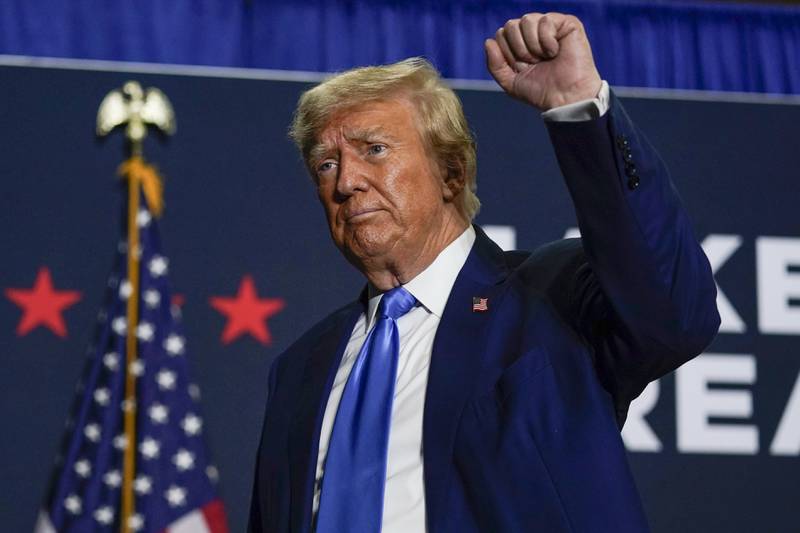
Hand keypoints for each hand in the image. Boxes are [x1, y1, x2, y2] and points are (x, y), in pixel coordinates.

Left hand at [485, 13, 601, 110]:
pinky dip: (547, 41)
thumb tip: (488, 41)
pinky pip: (544, 20)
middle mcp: (533, 32)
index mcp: (519, 43)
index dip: (508, 54)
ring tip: (545, 58)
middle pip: (510, 25)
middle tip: (535, 63)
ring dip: (532, 46)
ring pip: (526, 20)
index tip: (522, 68)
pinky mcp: (566, 23)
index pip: (501, 35)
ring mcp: (549, 26)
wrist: (565, 98)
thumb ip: (495, 64)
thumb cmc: (541, 91)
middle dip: (519, 50)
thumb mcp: (510, 82)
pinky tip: (556, 51)